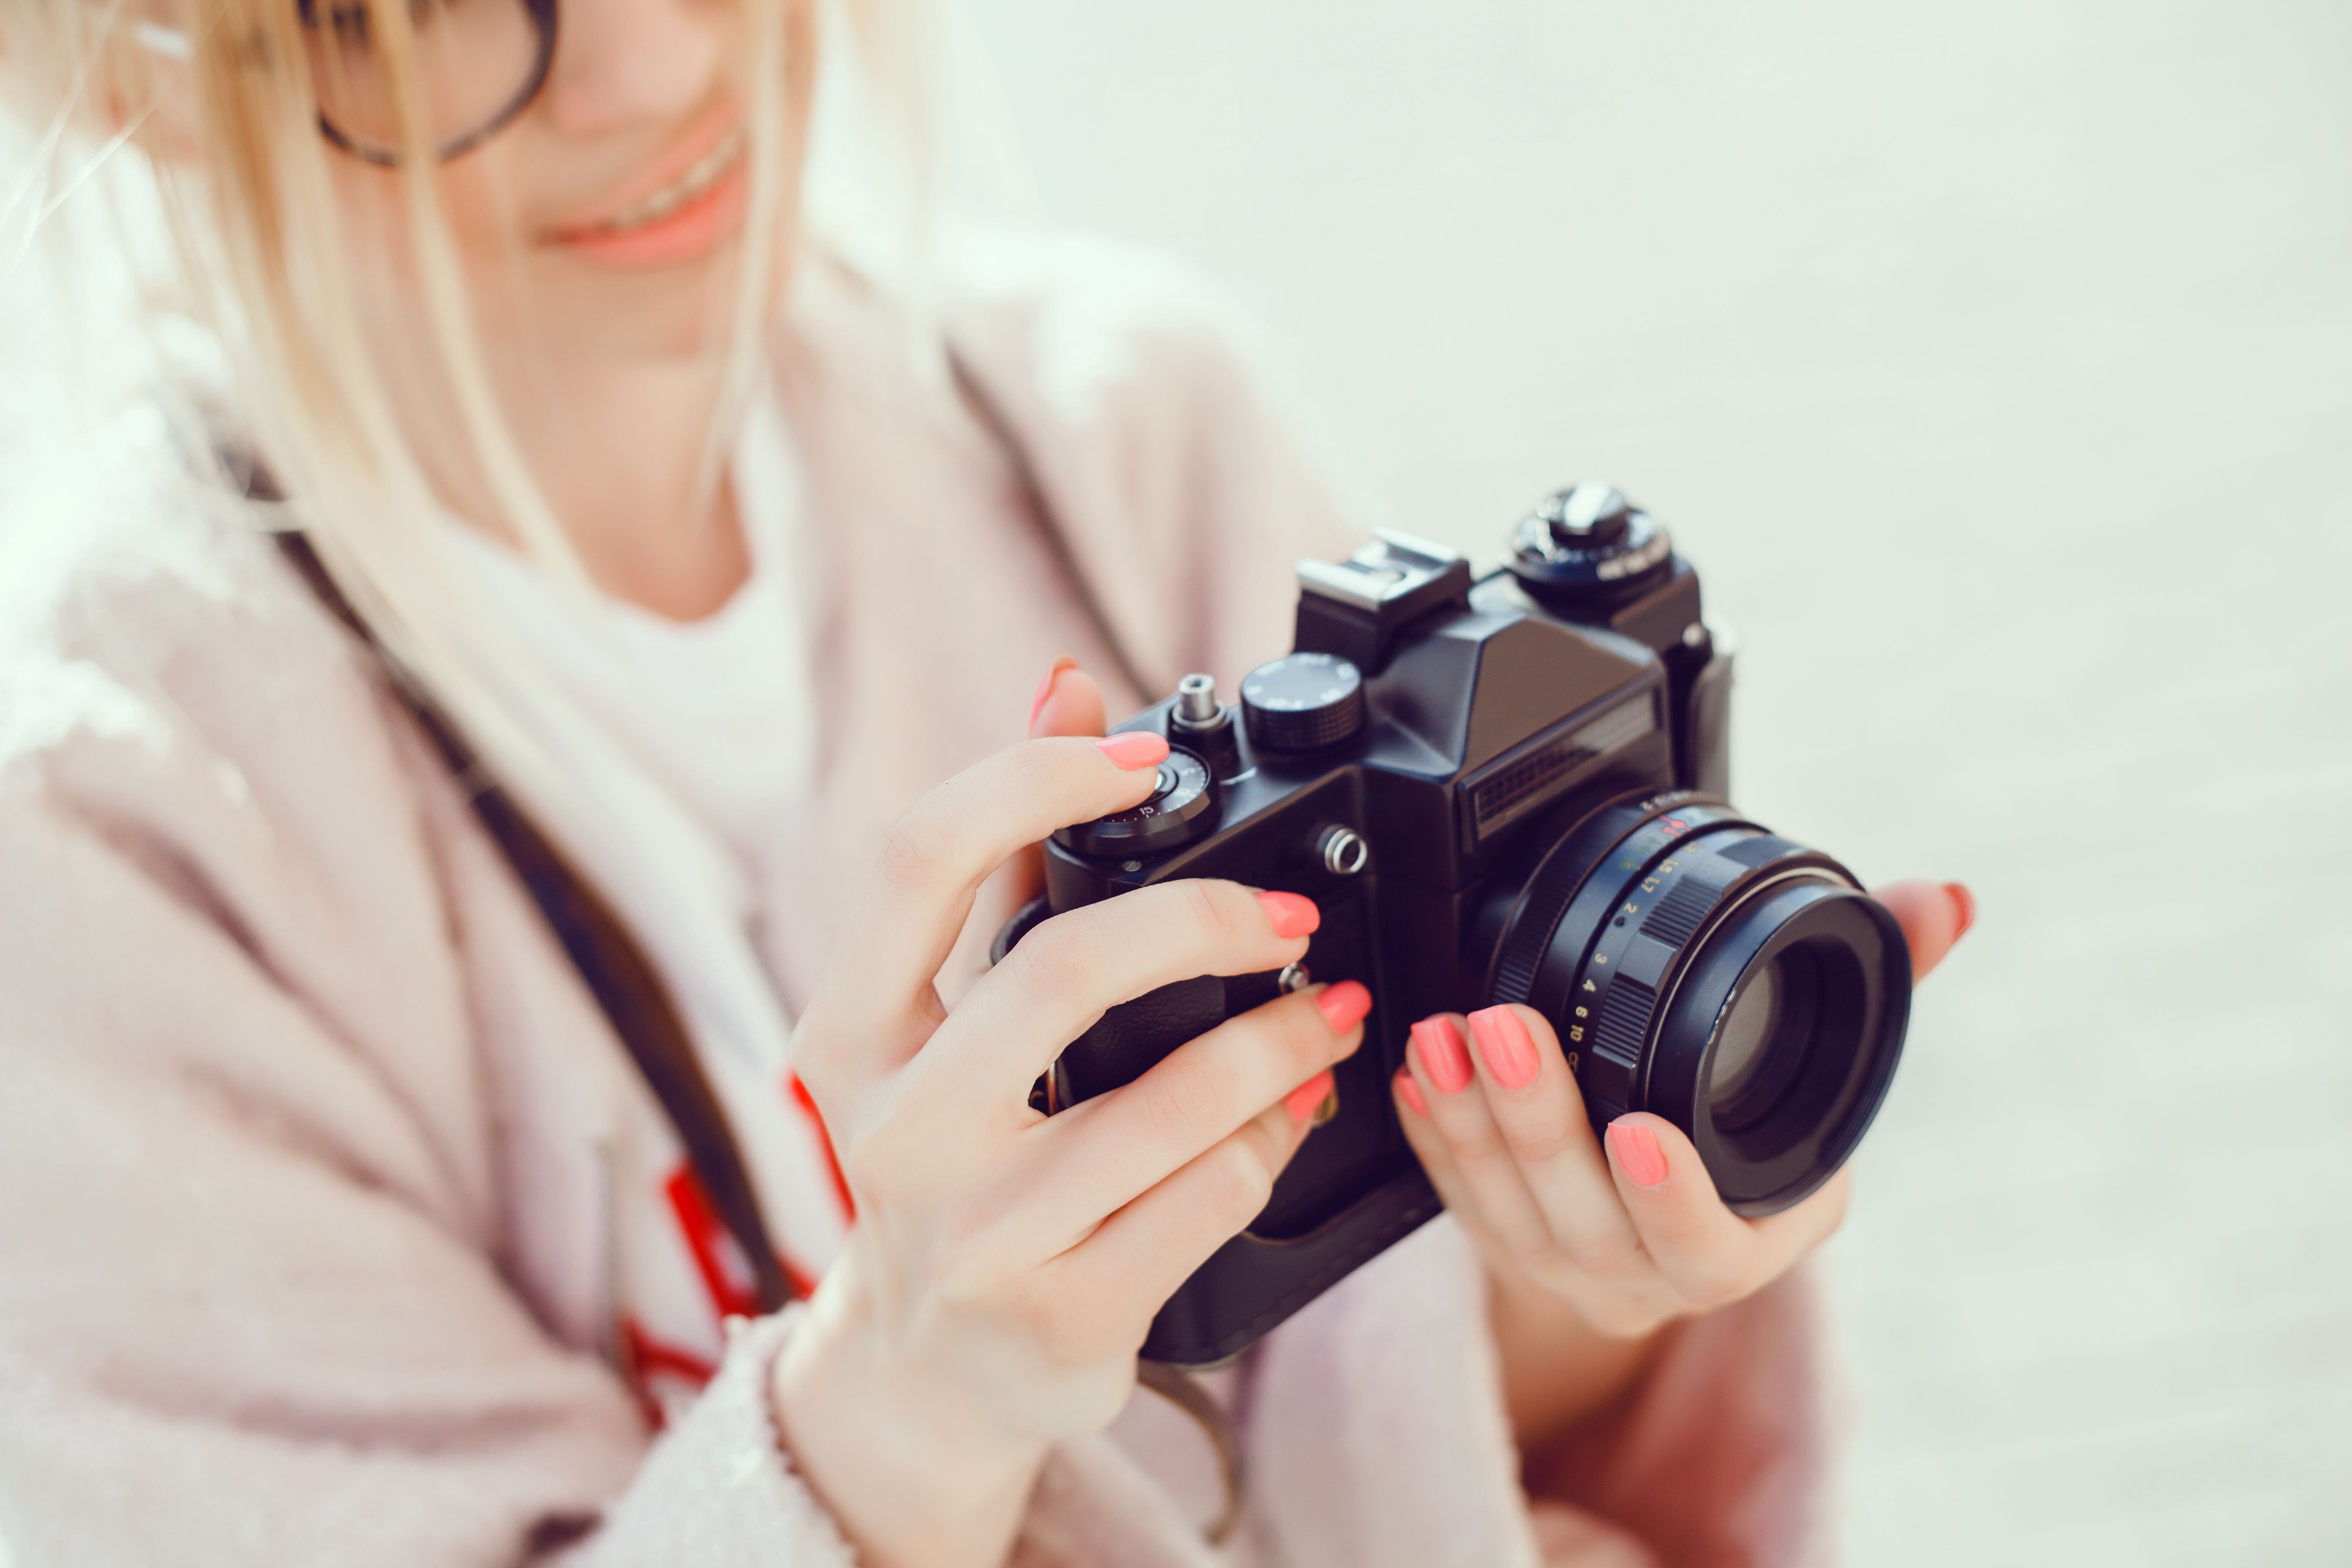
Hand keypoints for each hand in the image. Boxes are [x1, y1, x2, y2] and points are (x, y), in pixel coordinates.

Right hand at [774, 699, 1366, 1567]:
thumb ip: (998, 860)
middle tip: (1285, 918)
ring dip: (1279, 1040)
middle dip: (1208, 920)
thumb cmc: (941, 1163)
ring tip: (1328, 1012)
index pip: (925, 857)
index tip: (1140, 755)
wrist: (923, 1375)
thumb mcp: (934, 1020)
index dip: (1039, 777)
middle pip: (1064, 971)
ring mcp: (980, 1234)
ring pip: (1171, 1101)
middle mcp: (897, 1132)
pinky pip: (1212, 1194)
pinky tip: (1296, 1106)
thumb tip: (1060, 683)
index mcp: (848, 1035)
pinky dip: (1277, 1134)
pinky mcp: (1065, 1312)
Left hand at [1392, 879, 1973, 1440]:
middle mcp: (1654, 1275)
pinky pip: (1456, 1203)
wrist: (1683, 1195)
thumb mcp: (1827, 1058)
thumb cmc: (1757, 1115)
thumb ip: (1889, 973)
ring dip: (1468, 1121)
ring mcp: (1570, 1271)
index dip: (1674, 1199)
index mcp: (1748, 1240)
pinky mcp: (1504, 1249)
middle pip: (1583, 1223)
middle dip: (1536, 1123)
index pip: (1708, 1246)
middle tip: (1503, 1026)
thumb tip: (1944, 899)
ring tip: (1442, 1031)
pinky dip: (1432, 1140)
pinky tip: (1417, 1075)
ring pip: (1505, 1214)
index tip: (1641, 1131)